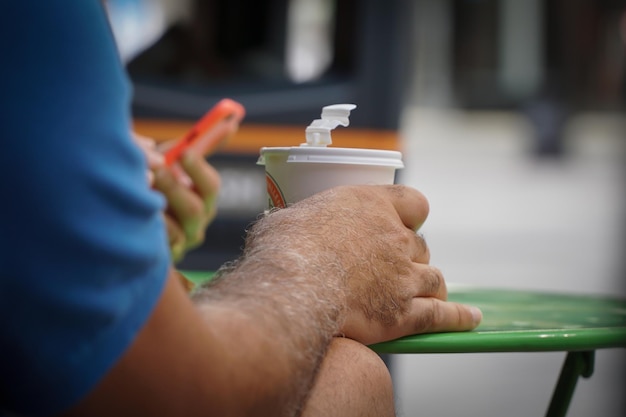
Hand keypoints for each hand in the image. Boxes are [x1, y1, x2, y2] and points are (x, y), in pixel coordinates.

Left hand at [133, 134, 220, 262]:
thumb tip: (231, 120)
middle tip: (153, 168)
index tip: (183, 152)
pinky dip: (143, 228)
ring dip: (154, 209)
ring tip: (135, 192)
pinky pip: (155, 246)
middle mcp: (197, 223)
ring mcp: (180, 244)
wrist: (126, 220)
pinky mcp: (162, 260)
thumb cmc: (157, 185)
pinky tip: (128, 216)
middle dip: (173, 187)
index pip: (210, 185)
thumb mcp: (174, 162)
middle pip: (194, 208)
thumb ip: (199, 144)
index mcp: (204, 199)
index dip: (198, 168)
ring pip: (173, 229)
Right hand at [246, 185, 481, 344]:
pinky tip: (471, 318)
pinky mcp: (404, 314)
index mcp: (370, 204)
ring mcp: (404, 276)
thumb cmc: (283, 248)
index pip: (412, 201)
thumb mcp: (287, 219)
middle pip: (421, 246)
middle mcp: (395, 238)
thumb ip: (300, 222)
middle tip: (393, 269)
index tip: (404, 222)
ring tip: (427, 293)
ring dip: (431, 285)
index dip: (410, 214)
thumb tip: (284, 227)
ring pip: (434, 279)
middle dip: (411, 257)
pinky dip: (458, 317)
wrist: (294, 288)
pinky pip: (441, 316)